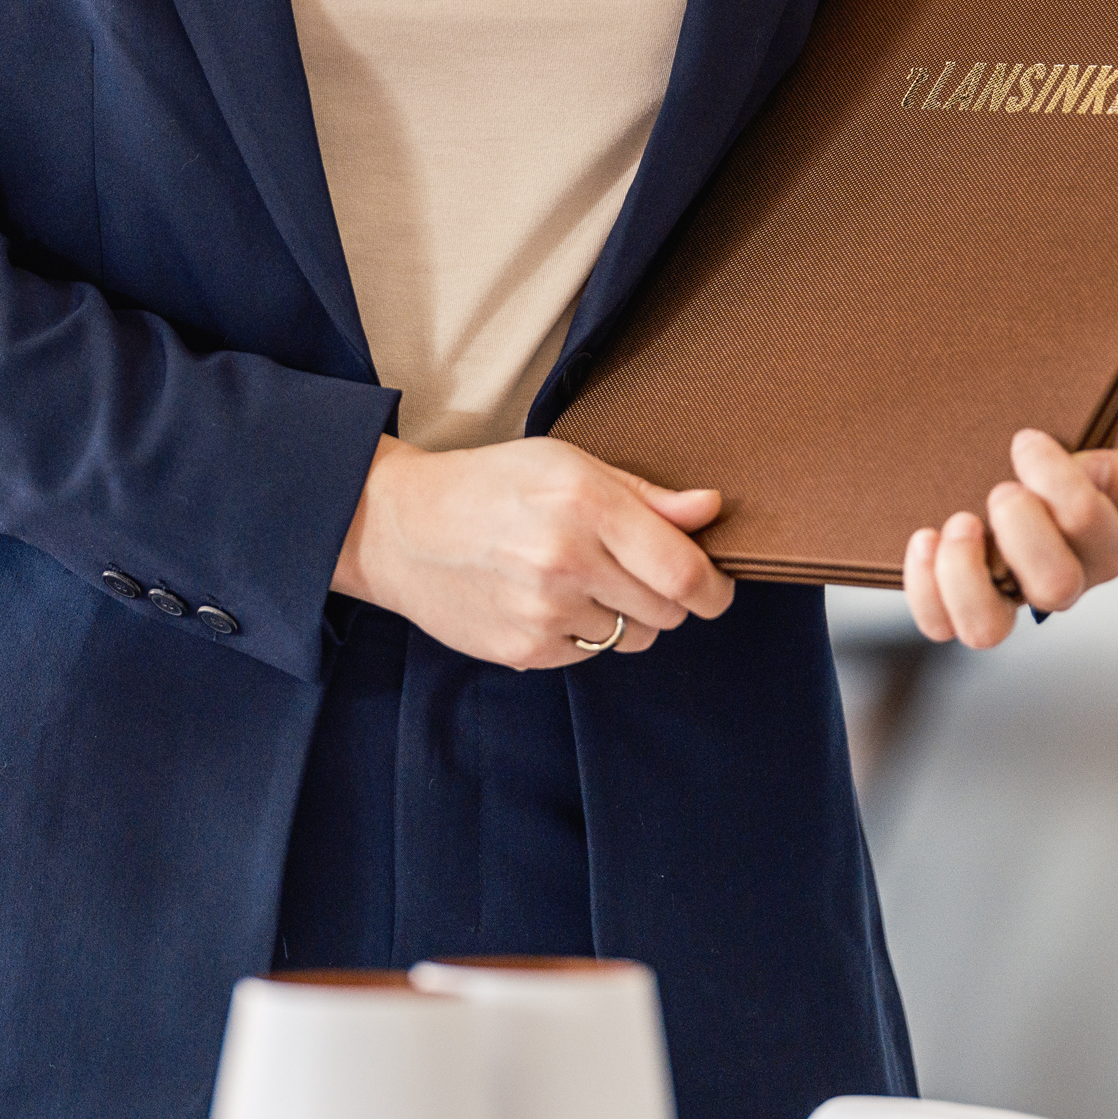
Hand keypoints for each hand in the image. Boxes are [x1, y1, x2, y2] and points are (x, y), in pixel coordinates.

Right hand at [334, 435, 730, 669]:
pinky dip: (580, 633)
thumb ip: (644, 495)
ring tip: (580, 581)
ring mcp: (543, 612)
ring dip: (624, 617)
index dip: (713, 588)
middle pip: (667, 611)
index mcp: (585, 503)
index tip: (715, 588)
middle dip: (668, 599)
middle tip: (633, 572)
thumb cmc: (491, 485)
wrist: (401, 528)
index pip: (683, 571)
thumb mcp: (567, 464)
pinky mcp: (523, 650)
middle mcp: (566, 561)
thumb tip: (710, 510)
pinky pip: (587, 654)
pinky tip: (545, 600)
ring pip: (631, 637)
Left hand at [901, 423, 1117, 649]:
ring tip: (959, 522)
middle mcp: (1074, 573)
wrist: (1045, 466)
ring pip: (990, 628)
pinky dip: (926, 588)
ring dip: (964, 576)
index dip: (1063, 483)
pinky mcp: (977, 605)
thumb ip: (1112, 443)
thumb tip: (1092, 467)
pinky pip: (942, 623)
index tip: (1027, 440)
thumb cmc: (1074, 445)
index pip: (1099, 520)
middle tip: (1001, 489)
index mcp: (1110, 524)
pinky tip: (924, 538)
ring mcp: (1021, 597)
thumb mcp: (1107, 433)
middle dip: (1021, 534)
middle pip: (1056, 585)